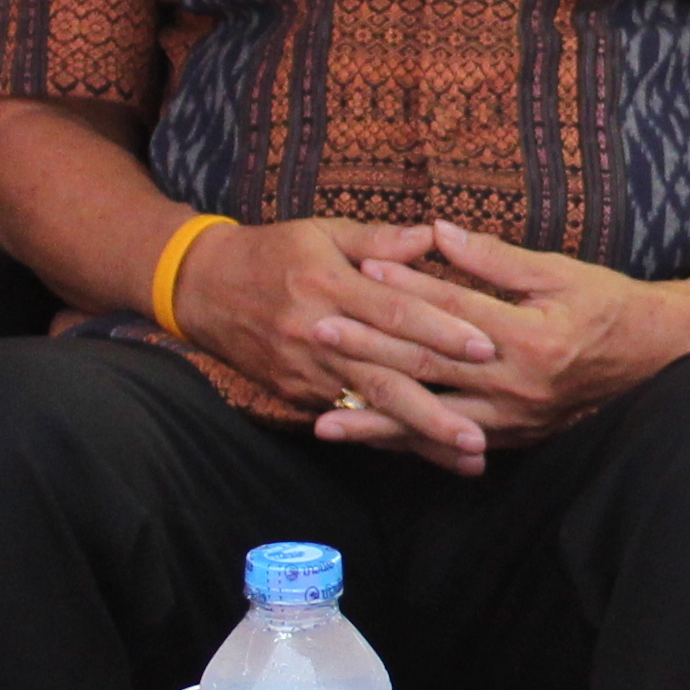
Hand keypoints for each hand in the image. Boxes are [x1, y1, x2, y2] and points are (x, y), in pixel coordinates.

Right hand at [170, 216, 471, 452]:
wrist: (203, 288)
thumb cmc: (273, 253)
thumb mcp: (322, 232)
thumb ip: (378, 239)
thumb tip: (434, 235)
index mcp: (330, 287)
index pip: (395, 313)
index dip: (441, 331)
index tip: (486, 348)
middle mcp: (318, 336)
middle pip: (386, 375)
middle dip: (438, 408)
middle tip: (483, 433)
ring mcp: (306, 372)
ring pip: (373, 409)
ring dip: (422, 438)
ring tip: (469, 457)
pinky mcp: (297, 395)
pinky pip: (352, 418)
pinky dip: (391, 438)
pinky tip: (429, 455)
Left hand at [324, 222, 689, 473]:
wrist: (657, 359)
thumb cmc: (608, 305)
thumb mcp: (558, 271)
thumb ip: (494, 257)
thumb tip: (436, 230)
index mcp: (529, 335)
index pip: (453, 308)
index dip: (406, 286)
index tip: (361, 268)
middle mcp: (516, 383)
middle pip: (430, 366)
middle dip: (369, 351)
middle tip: (318, 335)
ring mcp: (513, 418)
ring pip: (432, 418)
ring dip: (375, 418)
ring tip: (324, 419)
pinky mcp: (513, 438)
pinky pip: (451, 444)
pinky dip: (409, 443)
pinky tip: (374, 441)